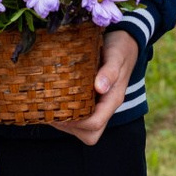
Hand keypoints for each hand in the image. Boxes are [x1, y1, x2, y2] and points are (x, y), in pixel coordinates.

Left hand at [53, 29, 138, 146]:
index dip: (76, 124)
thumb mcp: (116, 56)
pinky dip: (66, 115)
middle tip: (53, 113)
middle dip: (70, 128)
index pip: (94, 124)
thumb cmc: (120, 49)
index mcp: (112, 100)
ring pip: (83, 130)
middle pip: (90, 134)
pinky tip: (55, 100)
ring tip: (51, 107)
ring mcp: (99, 106)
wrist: (125, 42)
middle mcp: (106, 107)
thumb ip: (109, 72)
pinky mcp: (91, 101)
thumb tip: (100, 88)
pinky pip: (80, 118)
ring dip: (66, 123)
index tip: (58, 111)